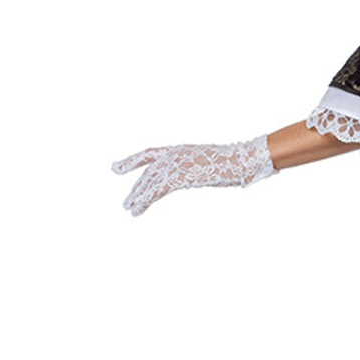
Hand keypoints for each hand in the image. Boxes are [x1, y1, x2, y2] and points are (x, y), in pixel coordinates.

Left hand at [111, 134, 275, 215]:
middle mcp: (175, 153)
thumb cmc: (238, 164)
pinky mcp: (180, 174)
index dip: (132, 161)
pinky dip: (146, 199)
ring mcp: (177, 162)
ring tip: (130, 209)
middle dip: (137, 188)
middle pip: (148, 172)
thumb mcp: (214, 168)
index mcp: (181, 149)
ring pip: (150, 181)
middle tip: (127, 203)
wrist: (244, 160)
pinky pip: (158, 189)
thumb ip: (203, 172)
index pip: (150, 154)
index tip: (116, 168)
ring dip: (139, 196)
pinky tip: (139, 208)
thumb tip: (210, 179)